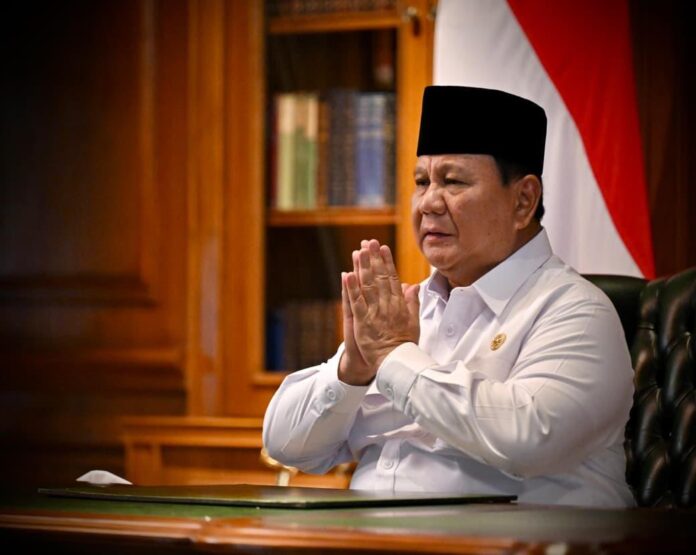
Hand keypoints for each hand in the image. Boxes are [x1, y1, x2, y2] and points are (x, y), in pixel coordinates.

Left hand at [340, 239, 419, 382]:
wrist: (397, 363)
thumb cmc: (405, 344)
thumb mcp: (414, 322)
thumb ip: (412, 302)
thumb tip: (413, 285)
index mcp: (399, 304)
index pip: (392, 278)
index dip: (387, 262)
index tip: (382, 248)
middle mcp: (387, 305)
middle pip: (379, 278)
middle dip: (373, 259)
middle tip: (369, 242)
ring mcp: (375, 313)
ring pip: (368, 286)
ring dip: (362, 268)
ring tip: (358, 252)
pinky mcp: (363, 323)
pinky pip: (357, 303)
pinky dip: (351, 289)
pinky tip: (347, 275)